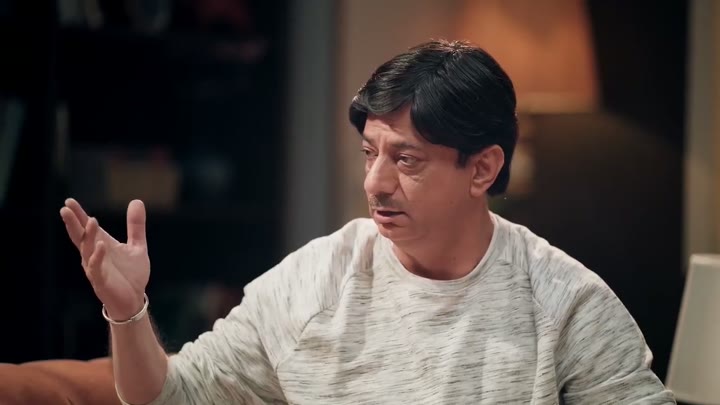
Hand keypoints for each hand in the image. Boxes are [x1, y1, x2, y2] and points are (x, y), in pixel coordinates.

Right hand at [59, 198, 150, 320]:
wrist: (134, 300)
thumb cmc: (131, 274)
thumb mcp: (137, 246)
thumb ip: (135, 226)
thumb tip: (137, 201)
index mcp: (101, 245)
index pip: (86, 228)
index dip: (78, 215)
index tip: (69, 201)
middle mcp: (94, 255)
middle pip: (80, 237)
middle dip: (73, 223)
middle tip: (65, 208)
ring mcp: (96, 268)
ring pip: (87, 250)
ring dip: (88, 236)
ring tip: (91, 221)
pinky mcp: (101, 281)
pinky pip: (96, 268)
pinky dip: (98, 257)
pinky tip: (101, 245)